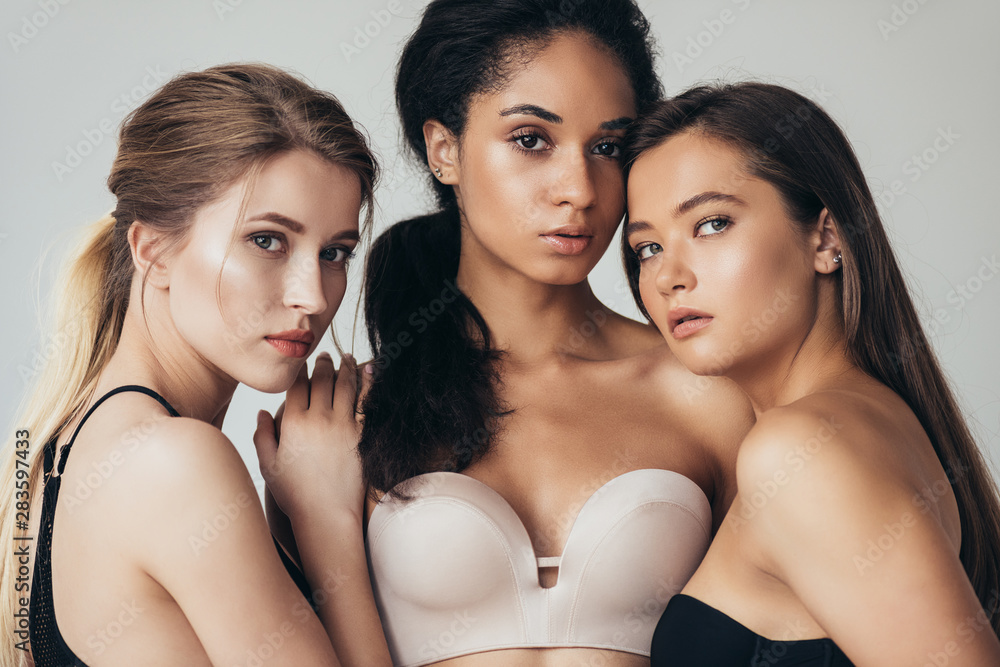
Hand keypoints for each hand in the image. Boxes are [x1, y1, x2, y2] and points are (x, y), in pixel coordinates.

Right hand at [253, 352, 369, 520]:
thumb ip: (262, 436)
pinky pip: (366, 401)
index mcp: (294, 423)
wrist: (327, 514)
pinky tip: (370, 371)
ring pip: (346, 385)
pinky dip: (368, 383)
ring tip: (348, 358)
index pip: (297, 385)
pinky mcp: (361, 434)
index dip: (300, 370)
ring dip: (346, 367)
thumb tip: (263, 412)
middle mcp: (318, 419)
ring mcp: (342, 425)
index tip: (302, 363)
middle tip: (325, 356)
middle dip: (323, 363)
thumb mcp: (268, 466)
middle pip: (322, 380)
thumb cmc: (295, 494)